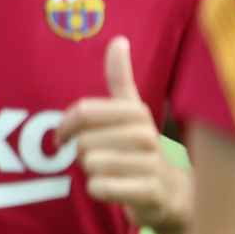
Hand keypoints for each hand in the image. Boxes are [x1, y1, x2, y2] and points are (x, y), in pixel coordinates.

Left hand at [59, 36, 185, 229]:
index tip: (62, 136)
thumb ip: (120, 79)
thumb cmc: (140, 148)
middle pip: (82, 142)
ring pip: (90, 165)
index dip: (64, 127)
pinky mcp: (150, 192)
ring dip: (92, 173)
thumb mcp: (131, 112)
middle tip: (100, 159)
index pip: (82, 112)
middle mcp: (146, 134)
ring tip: (112, 173)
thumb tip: (118, 40)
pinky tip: (116, 189)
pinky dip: (99, 191)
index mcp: (136, 112)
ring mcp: (151, 164)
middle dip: (82, 154)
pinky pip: (100, 188)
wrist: (172, 193)